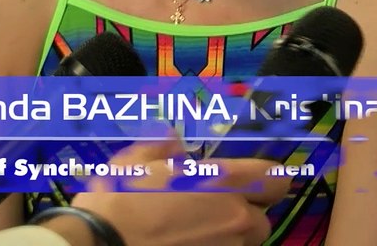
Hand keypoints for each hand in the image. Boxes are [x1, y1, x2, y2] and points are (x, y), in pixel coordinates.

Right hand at [65, 141, 289, 245]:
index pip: (278, 180)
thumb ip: (166, 146)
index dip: (268, 179)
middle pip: (262, 219)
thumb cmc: (119, 198)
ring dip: (228, 236)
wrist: (98, 244)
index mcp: (226, 182)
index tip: (254, 181)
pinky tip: (184, 243)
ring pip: (242, 243)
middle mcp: (235, 218)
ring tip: (196, 229)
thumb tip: (175, 141)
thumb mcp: (139, 158)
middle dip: (244, 214)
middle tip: (215, 209)